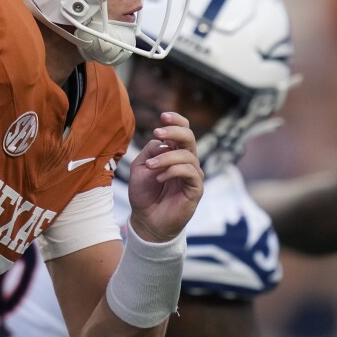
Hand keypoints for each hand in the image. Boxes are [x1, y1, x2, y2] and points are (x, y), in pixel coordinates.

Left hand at [127, 111, 203, 241]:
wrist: (146, 220)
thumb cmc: (144, 193)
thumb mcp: (140, 167)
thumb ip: (151, 151)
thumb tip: (162, 142)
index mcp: (174, 153)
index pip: (183, 130)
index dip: (176, 121)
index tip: (163, 116)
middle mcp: (186, 161)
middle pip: (189, 137)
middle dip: (174, 132)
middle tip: (157, 133)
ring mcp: (193, 175)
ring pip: (186, 155)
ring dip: (166, 158)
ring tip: (150, 167)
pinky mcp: (196, 189)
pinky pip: (190, 172)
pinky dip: (173, 171)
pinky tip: (159, 178)